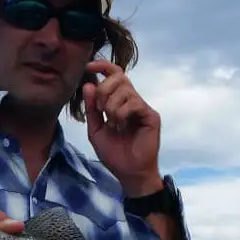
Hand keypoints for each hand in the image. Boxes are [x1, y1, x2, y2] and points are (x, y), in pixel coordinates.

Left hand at [83, 59, 164, 196]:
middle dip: (104, 90)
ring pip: (125, 90)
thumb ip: (92, 109)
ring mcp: (142, 107)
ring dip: (112, 105)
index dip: (102, 66)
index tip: (88, 67)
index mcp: (119, 102)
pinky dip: (122, 113)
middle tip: (101, 109)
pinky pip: (134, 102)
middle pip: (119, 77)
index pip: (114, 75)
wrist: (129, 173)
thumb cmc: (115, 154)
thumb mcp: (95, 130)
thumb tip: (88, 84)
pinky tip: (121, 126)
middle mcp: (132, 101)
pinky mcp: (151, 115)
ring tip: (112, 123)